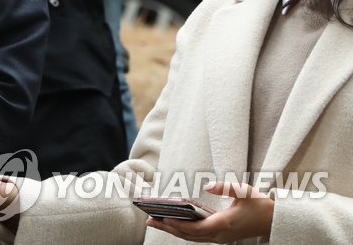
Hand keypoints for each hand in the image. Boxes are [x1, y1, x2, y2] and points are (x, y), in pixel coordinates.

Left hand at [145, 181, 273, 242]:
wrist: (274, 220)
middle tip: (148, 220)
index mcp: (223, 224)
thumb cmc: (259, 204)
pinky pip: (198, 237)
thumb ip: (226, 187)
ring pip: (192, 238)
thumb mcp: (244, 191)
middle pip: (188, 235)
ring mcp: (220, 238)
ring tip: (155, 221)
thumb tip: (208, 185)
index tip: (162, 218)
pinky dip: (183, 232)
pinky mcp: (221, 237)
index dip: (177, 225)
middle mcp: (220, 235)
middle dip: (168, 227)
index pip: (195, 229)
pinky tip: (173, 225)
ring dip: (173, 231)